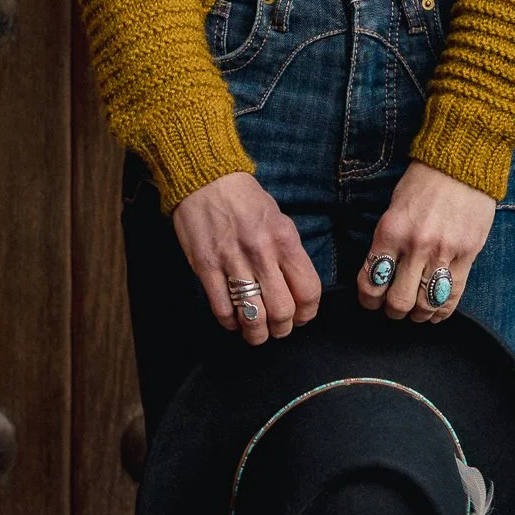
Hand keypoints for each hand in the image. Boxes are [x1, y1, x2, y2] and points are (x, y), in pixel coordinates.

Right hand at [172, 171, 322, 345]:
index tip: (302, 318)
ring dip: (257, 334)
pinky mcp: (206, 268)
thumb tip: (296, 288)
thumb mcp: (279, 218)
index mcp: (284, 239)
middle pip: (282, 311)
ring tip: (257, 332)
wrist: (206, 180)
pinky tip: (234, 319)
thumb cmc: (245, 199)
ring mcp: (232, 262)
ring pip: (253, 316)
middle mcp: (261, 252)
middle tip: (278, 329)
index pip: (308, 290)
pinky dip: (230, 323)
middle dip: (283, 329)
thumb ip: (288, 252)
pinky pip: (222, 310)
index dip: (308, 313)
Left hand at [358, 160, 495, 324]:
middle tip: (394, 310)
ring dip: (418, 315)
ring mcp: (444, 252)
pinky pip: (453, 295)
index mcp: (391, 231)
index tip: (371, 302)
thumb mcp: (395, 206)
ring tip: (416, 313)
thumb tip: (380, 273)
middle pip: (398, 301)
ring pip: (426, 304)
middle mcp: (415, 245)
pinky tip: (437, 312)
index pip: (371, 282)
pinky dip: (442, 311)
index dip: (368, 300)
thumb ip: (388, 240)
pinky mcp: (468, 255)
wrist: (462, 162)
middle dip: (392, 312)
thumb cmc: (424, 181)